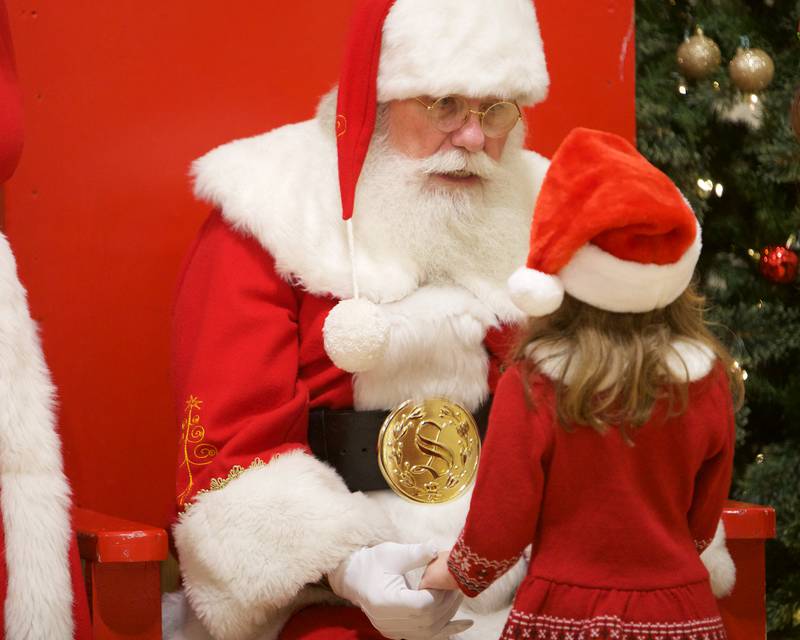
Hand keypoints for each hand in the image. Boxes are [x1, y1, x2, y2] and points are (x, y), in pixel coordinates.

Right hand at [328, 542, 472, 639]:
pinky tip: (464, 625)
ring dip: (448, 615)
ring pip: (429, 631)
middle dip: (447, 603)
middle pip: (427, 620)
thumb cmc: (373, 562)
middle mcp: (388, 621)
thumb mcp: (392, 553)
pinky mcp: (399, 632)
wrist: (354, 578)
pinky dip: (446, 630)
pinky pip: (425, 635)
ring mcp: (393, 630)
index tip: (446, 579)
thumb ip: (415, 553)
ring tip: (458, 596)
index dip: (438, 594)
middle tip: (458, 585)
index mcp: (384, 601)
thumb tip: (436, 549)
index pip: (421, 606)